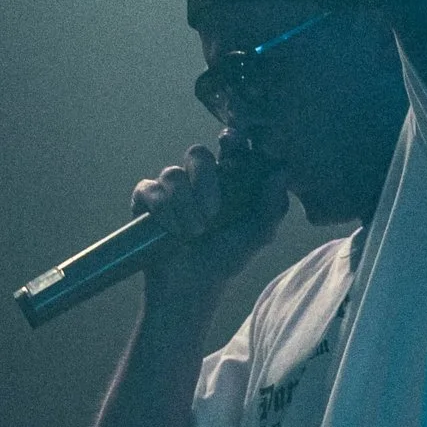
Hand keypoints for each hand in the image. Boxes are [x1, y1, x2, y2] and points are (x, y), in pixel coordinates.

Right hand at [133, 135, 289, 298]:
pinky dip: (163, 210)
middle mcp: (196, 177)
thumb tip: (282, 173)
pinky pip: (149, 189)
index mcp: (225, 178)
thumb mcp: (257, 236)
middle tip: (212, 213)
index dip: (229, 139)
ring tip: (194, 233)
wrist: (192, 287)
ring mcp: (169, 187)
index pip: (227, 147)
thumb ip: (273, 207)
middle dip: (204, 181)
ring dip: (185, 205)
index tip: (230, 141)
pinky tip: (173, 230)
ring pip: (172, 174)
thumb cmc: (225, 258)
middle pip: (197, 153)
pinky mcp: (145, 199)